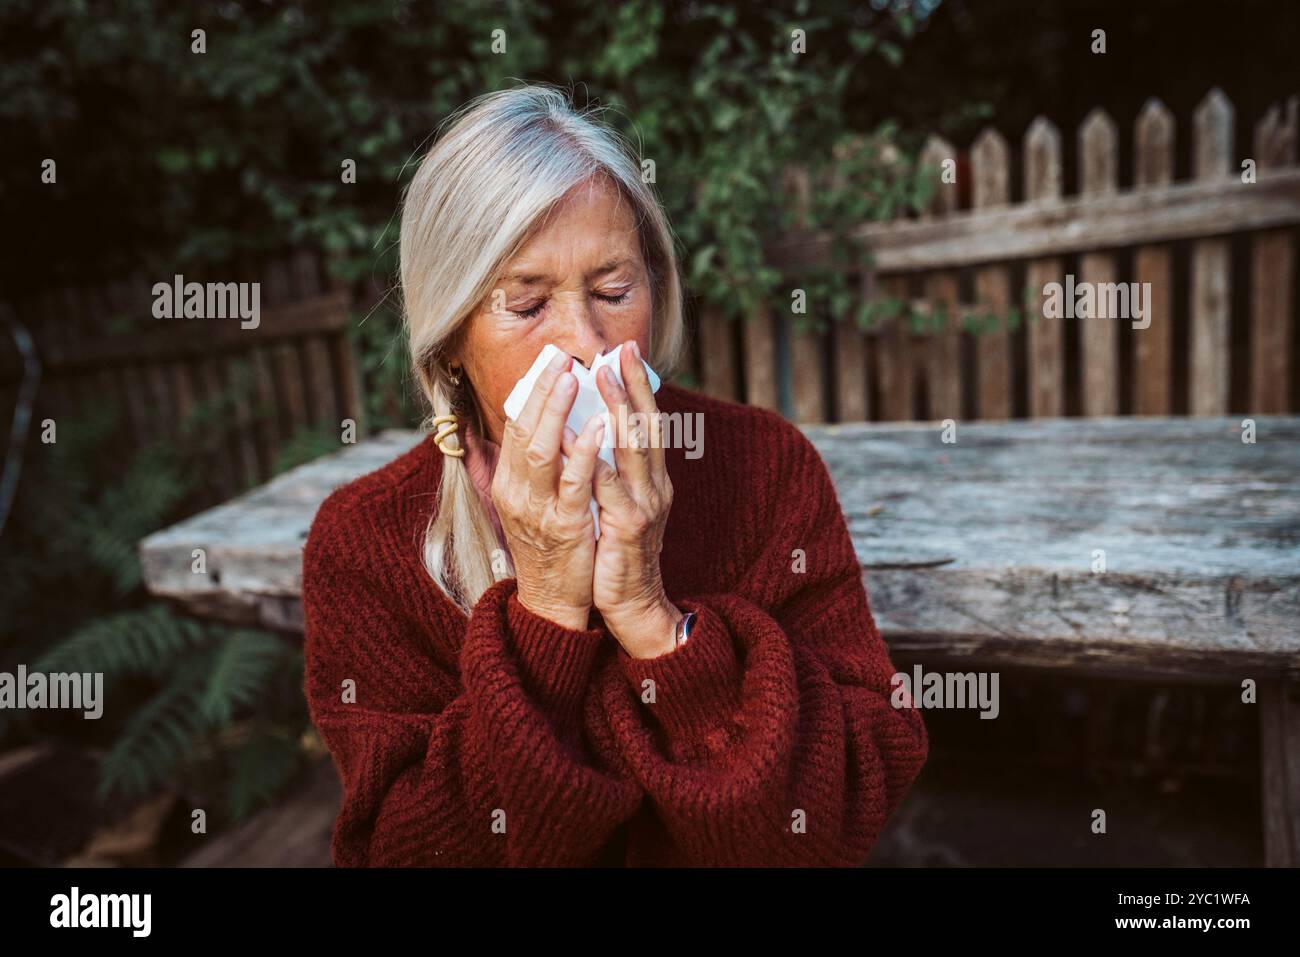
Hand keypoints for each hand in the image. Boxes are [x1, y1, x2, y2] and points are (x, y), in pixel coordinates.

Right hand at [493, 349, 605, 630]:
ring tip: (575, 377)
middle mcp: (517, 492)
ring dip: (559, 411)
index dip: (531, 392)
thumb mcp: (532, 503)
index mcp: (510, 483)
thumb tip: (539, 426)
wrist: (554, 602)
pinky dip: (586, 452)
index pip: (515, 427)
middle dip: (542, 390)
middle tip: (560, 356)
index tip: (549, 360)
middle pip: (524, 430)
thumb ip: (533, 467)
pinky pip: (574, 483)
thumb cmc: (550, 547)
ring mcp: (540, 509)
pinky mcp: (566, 526)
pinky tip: (600, 426)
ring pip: (544, 450)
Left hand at [578, 339, 681, 658]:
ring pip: (631, 449)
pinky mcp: (627, 527)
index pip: (648, 422)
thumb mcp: (622, 504)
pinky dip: (591, 459)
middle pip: (645, 426)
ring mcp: (643, 505)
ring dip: (616, 410)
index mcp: (653, 479)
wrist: (633, 605)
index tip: (624, 350)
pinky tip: (575, 437)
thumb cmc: (619, 553)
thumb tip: (596, 430)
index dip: (638, 385)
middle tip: (616, 351)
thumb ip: (614, 471)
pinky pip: (605, 487)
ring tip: (598, 380)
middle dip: (631, 385)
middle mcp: (654, 486)